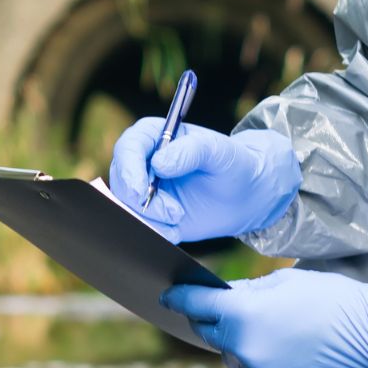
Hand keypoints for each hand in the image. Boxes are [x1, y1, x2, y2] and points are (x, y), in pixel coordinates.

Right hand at [108, 119, 300, 243]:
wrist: (246, 195)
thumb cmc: (234, 164)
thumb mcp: (220, 152)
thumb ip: (192, 151)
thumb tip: (160, 163)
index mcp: (155, 136)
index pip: (127, 148)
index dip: (128, 169)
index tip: (142, 190)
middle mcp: (144, 162)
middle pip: (121, 180)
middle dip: (140, 202)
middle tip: (172, 213)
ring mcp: (146, 190)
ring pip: (126, 206)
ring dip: (150, 219)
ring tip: (179, 218)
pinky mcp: (152, 214)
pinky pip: (140, 226)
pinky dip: (155, 232)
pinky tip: (176, 230)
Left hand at [162, 269, 367, 367]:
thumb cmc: (334, 301)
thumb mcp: (286, 282)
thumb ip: (248, 292)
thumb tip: (224, 297)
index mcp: (241, 314)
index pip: (196, 305)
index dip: (179, 298)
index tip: (169, 295)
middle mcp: (241, 348)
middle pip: (211, 335)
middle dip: (216, 322)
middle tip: (231, 312)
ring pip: (235, 358)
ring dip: (244, 345)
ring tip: (276, 334)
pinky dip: (265, 364)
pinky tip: (291, 353)